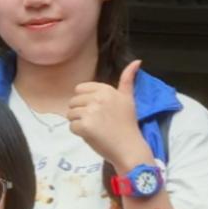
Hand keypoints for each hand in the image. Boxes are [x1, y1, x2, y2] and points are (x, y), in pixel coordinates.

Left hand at [64, 62, 153, 177]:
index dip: (85, 101)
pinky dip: (79, 133)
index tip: (96, 110)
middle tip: (96, 122)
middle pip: (73, 102)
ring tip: (94, 129)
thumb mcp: (129, 98)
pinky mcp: (85, 126)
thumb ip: (128, 79)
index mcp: (106, 90)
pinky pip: (72, 127)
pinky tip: (91, 136)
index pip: (80, 89)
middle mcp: (97, 98)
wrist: (129, 147)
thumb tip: (137, 60)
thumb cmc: (128, 124)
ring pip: (71, 114)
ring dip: (79, 123)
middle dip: (80, 112)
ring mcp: (90, 112)